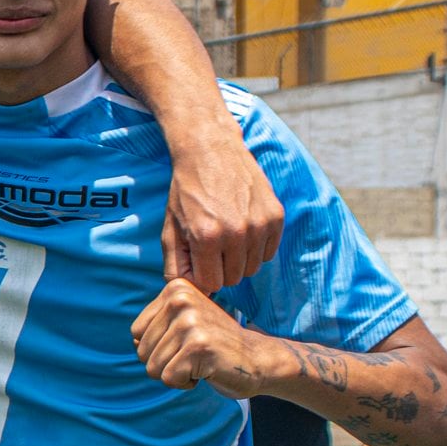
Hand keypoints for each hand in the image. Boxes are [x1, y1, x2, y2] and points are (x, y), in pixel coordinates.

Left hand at [130, 279, 271, 396]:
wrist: (258, 359)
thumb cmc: (214, 345)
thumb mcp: (183, 323)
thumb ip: (155, 325)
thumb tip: (134, 340)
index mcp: (175, 289)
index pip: (136, 333)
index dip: (157, 347)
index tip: (186, 342)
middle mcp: (180, 300)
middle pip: (141, 351)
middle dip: (166, 362)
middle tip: (196, 354)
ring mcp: (190, 322)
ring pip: (152, 367)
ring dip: (176, 373)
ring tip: (201, 361)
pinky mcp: (198, 347)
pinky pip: (168, 378)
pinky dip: (185, 383)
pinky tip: (207, 370)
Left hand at [161, 129, 284, 292]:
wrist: (211, 151)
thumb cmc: (187, 192)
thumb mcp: (170, 229)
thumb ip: (176, 267)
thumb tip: (193, 294)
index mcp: (206, 237)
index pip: (211, 284)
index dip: (202, 275)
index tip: (197, 261)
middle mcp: (236, 233)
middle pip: (233, 279)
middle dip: (219, 268)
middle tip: (211, 245)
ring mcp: (259, 224)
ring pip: (251, 268)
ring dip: (238, 259)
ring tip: (225, 234)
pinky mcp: (276, 216)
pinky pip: (268, 253)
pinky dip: (256, 247)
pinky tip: (242, 227)